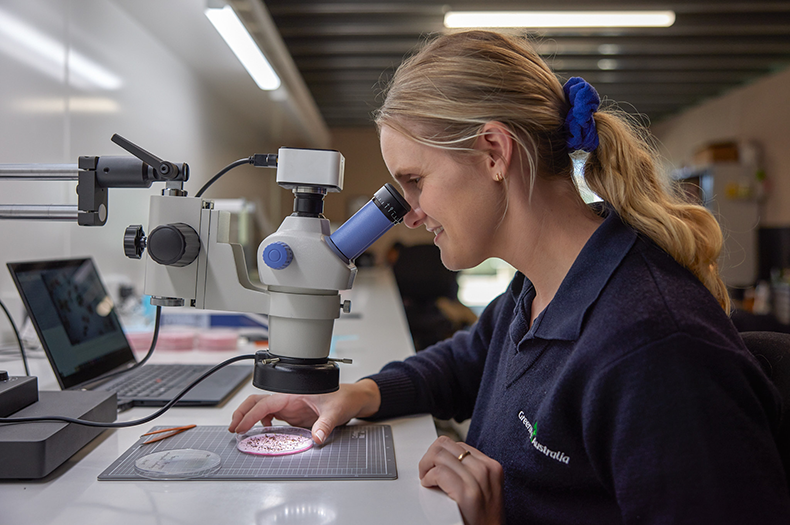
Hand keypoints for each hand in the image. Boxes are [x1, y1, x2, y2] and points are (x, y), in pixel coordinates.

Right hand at [228, 379, 380, 444]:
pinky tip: (262, 430)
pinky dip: (262, 421)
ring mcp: (289, 405)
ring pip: (262, 407)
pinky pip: (272, 415)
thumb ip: (325, 424)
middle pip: (257, 401)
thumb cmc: (344, 396)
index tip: (240, 426)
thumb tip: (317, 438)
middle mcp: (289, 397)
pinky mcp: (293, 412)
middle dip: (242, 412)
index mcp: (294, 392)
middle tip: (233, 428)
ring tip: (240, 430)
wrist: (353, 397)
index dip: (250, 415)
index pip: (266, 403)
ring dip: (250, 416)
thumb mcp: (336, 411)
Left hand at [419, 435, 503, 524]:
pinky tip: (429, 485)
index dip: (441, 454)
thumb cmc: (483, 518)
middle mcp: (485, 469)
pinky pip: (438, 473)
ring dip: (426, 466)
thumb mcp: (485, 488)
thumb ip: (470, 471)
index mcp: (491, 466)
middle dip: (429, 456)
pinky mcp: (467, 493)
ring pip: (439, 455)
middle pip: (445, 444)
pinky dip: (428, 478)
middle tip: (426, 472)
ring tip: (427, 479)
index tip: (435, 466)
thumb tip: (444, 460)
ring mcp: (477, 480)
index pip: (458, 444)